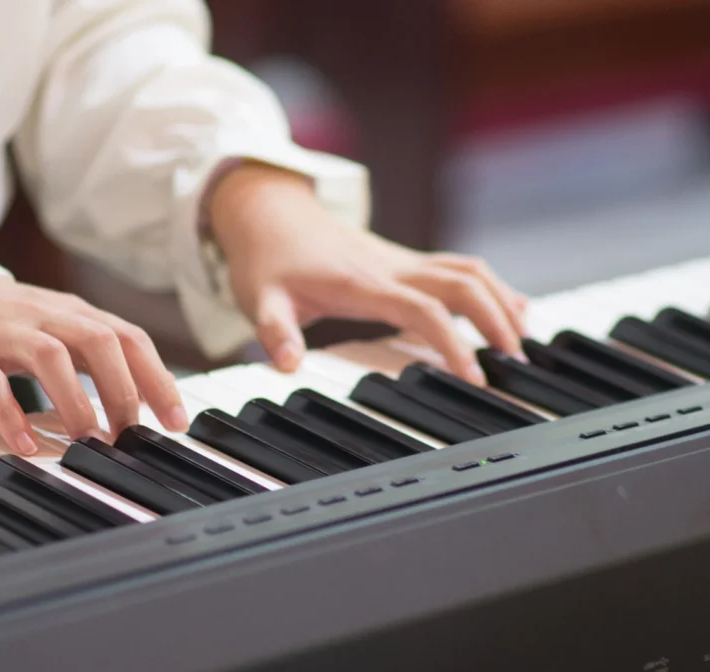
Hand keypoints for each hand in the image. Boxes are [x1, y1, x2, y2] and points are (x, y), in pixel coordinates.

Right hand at [0, 277, 187, 454]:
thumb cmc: (7, 323)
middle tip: (131, 434)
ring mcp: (4, 332)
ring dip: (75, 401)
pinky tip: (25, 444)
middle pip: (99, 341)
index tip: (176, 420)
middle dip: (123, 390)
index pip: (130, 338)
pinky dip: (11, 414)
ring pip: (50, 357)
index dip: (157, 378)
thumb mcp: (58, 328)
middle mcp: (46, 316)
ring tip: (89, 440)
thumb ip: (97, 358)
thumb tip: (144, 399)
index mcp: (75, 313)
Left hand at [209, 163, 528, 385]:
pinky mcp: (402, 260)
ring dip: (501, 300)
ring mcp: (401, 260)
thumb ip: (275, 332)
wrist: (269, 212)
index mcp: (362, 282)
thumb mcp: (259, 298)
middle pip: (464, 283)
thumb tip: (289, 365)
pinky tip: (507, 306)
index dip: (454, 342)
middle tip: (517, 365)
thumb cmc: (267, 259)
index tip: (476, 377)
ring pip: (469, 270)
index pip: (423, 309)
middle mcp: (391, 267)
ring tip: (522, 342)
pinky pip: (458, 267)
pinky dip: (489, 287)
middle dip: (497, 321)